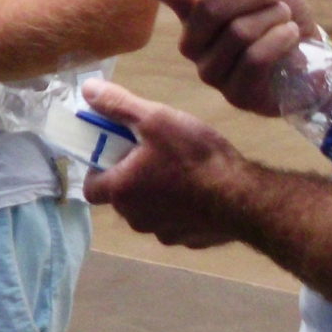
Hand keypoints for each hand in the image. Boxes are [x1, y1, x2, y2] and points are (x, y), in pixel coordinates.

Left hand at [78, 79, 248, 247]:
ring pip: (149, 211)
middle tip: (153, 153)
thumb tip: (87, 90)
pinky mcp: (189, 241)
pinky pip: (175, 222)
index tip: (116, 151)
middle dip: (131, 178)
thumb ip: (118, 105)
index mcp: (121, 192)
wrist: (244, 199)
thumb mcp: (155, 119)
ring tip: (180, 169)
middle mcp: (136, 219)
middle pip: (121, 198)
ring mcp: (164, 233)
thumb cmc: (195, 158)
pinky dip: (181, 209)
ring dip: (156, 194)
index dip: (98, 168)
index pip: (91, 187)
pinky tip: (200, 191)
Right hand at [146, 0, 319, 116]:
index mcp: (192, 6)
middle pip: (208, 9)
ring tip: (284, 17)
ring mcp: (211, 70)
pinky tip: (290, 36)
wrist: (310, 56)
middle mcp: (192, 39)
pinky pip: (255, 57)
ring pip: (236, 32)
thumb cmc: (281, 14)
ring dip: (272, 17)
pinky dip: (281, 38)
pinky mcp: (235, 94)